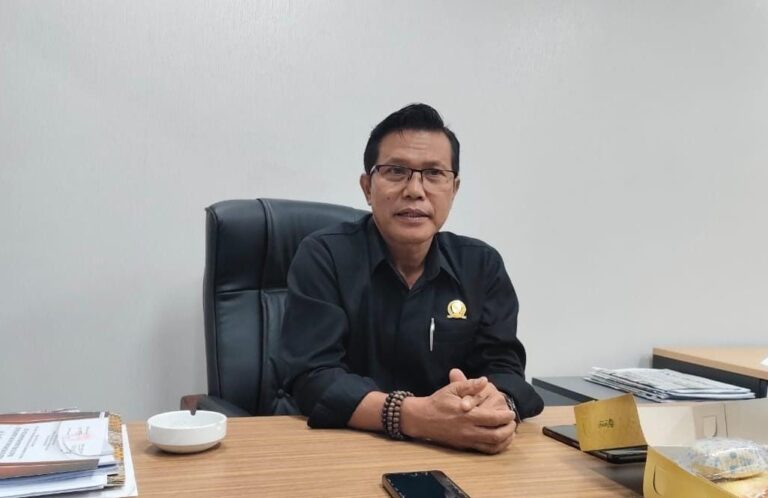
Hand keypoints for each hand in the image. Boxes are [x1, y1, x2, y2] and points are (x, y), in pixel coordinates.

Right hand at [400, 370, 515, 453]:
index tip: (511, 412)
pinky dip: (496, 447)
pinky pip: (484, 451)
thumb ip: (469, 385)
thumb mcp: (452, 389)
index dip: (505, 416)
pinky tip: (499, 441)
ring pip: (492, 445)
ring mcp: (466, 440)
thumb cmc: (438, 402)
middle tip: (513, 422)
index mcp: (467, 415)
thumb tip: (484, 380)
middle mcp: (468, 430)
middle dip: (509, 429)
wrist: (421, 418)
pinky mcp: (463, 446)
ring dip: (505, 440)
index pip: (493, 418)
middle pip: (496, 435)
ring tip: (510, 432)